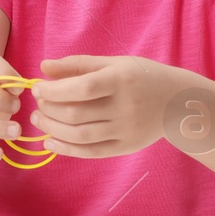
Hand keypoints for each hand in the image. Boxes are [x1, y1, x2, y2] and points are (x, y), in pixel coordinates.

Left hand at [31, 55, 181, 157]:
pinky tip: (50, 142)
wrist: (177, 101)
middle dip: (48, 110)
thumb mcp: (114, 63)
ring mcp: (126, 130)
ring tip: (38, 120)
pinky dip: (66, 149)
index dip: (54, 91)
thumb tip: (43, 67)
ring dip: (52, 129)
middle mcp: (125, 107)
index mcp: (121, 80)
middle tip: (37, 104)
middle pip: (76, 114)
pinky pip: (91, 152)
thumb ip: (78, 64)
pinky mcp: (127, 147)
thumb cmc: (141, 76)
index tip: (37, 88)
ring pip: (80, 136)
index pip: (81, 88)